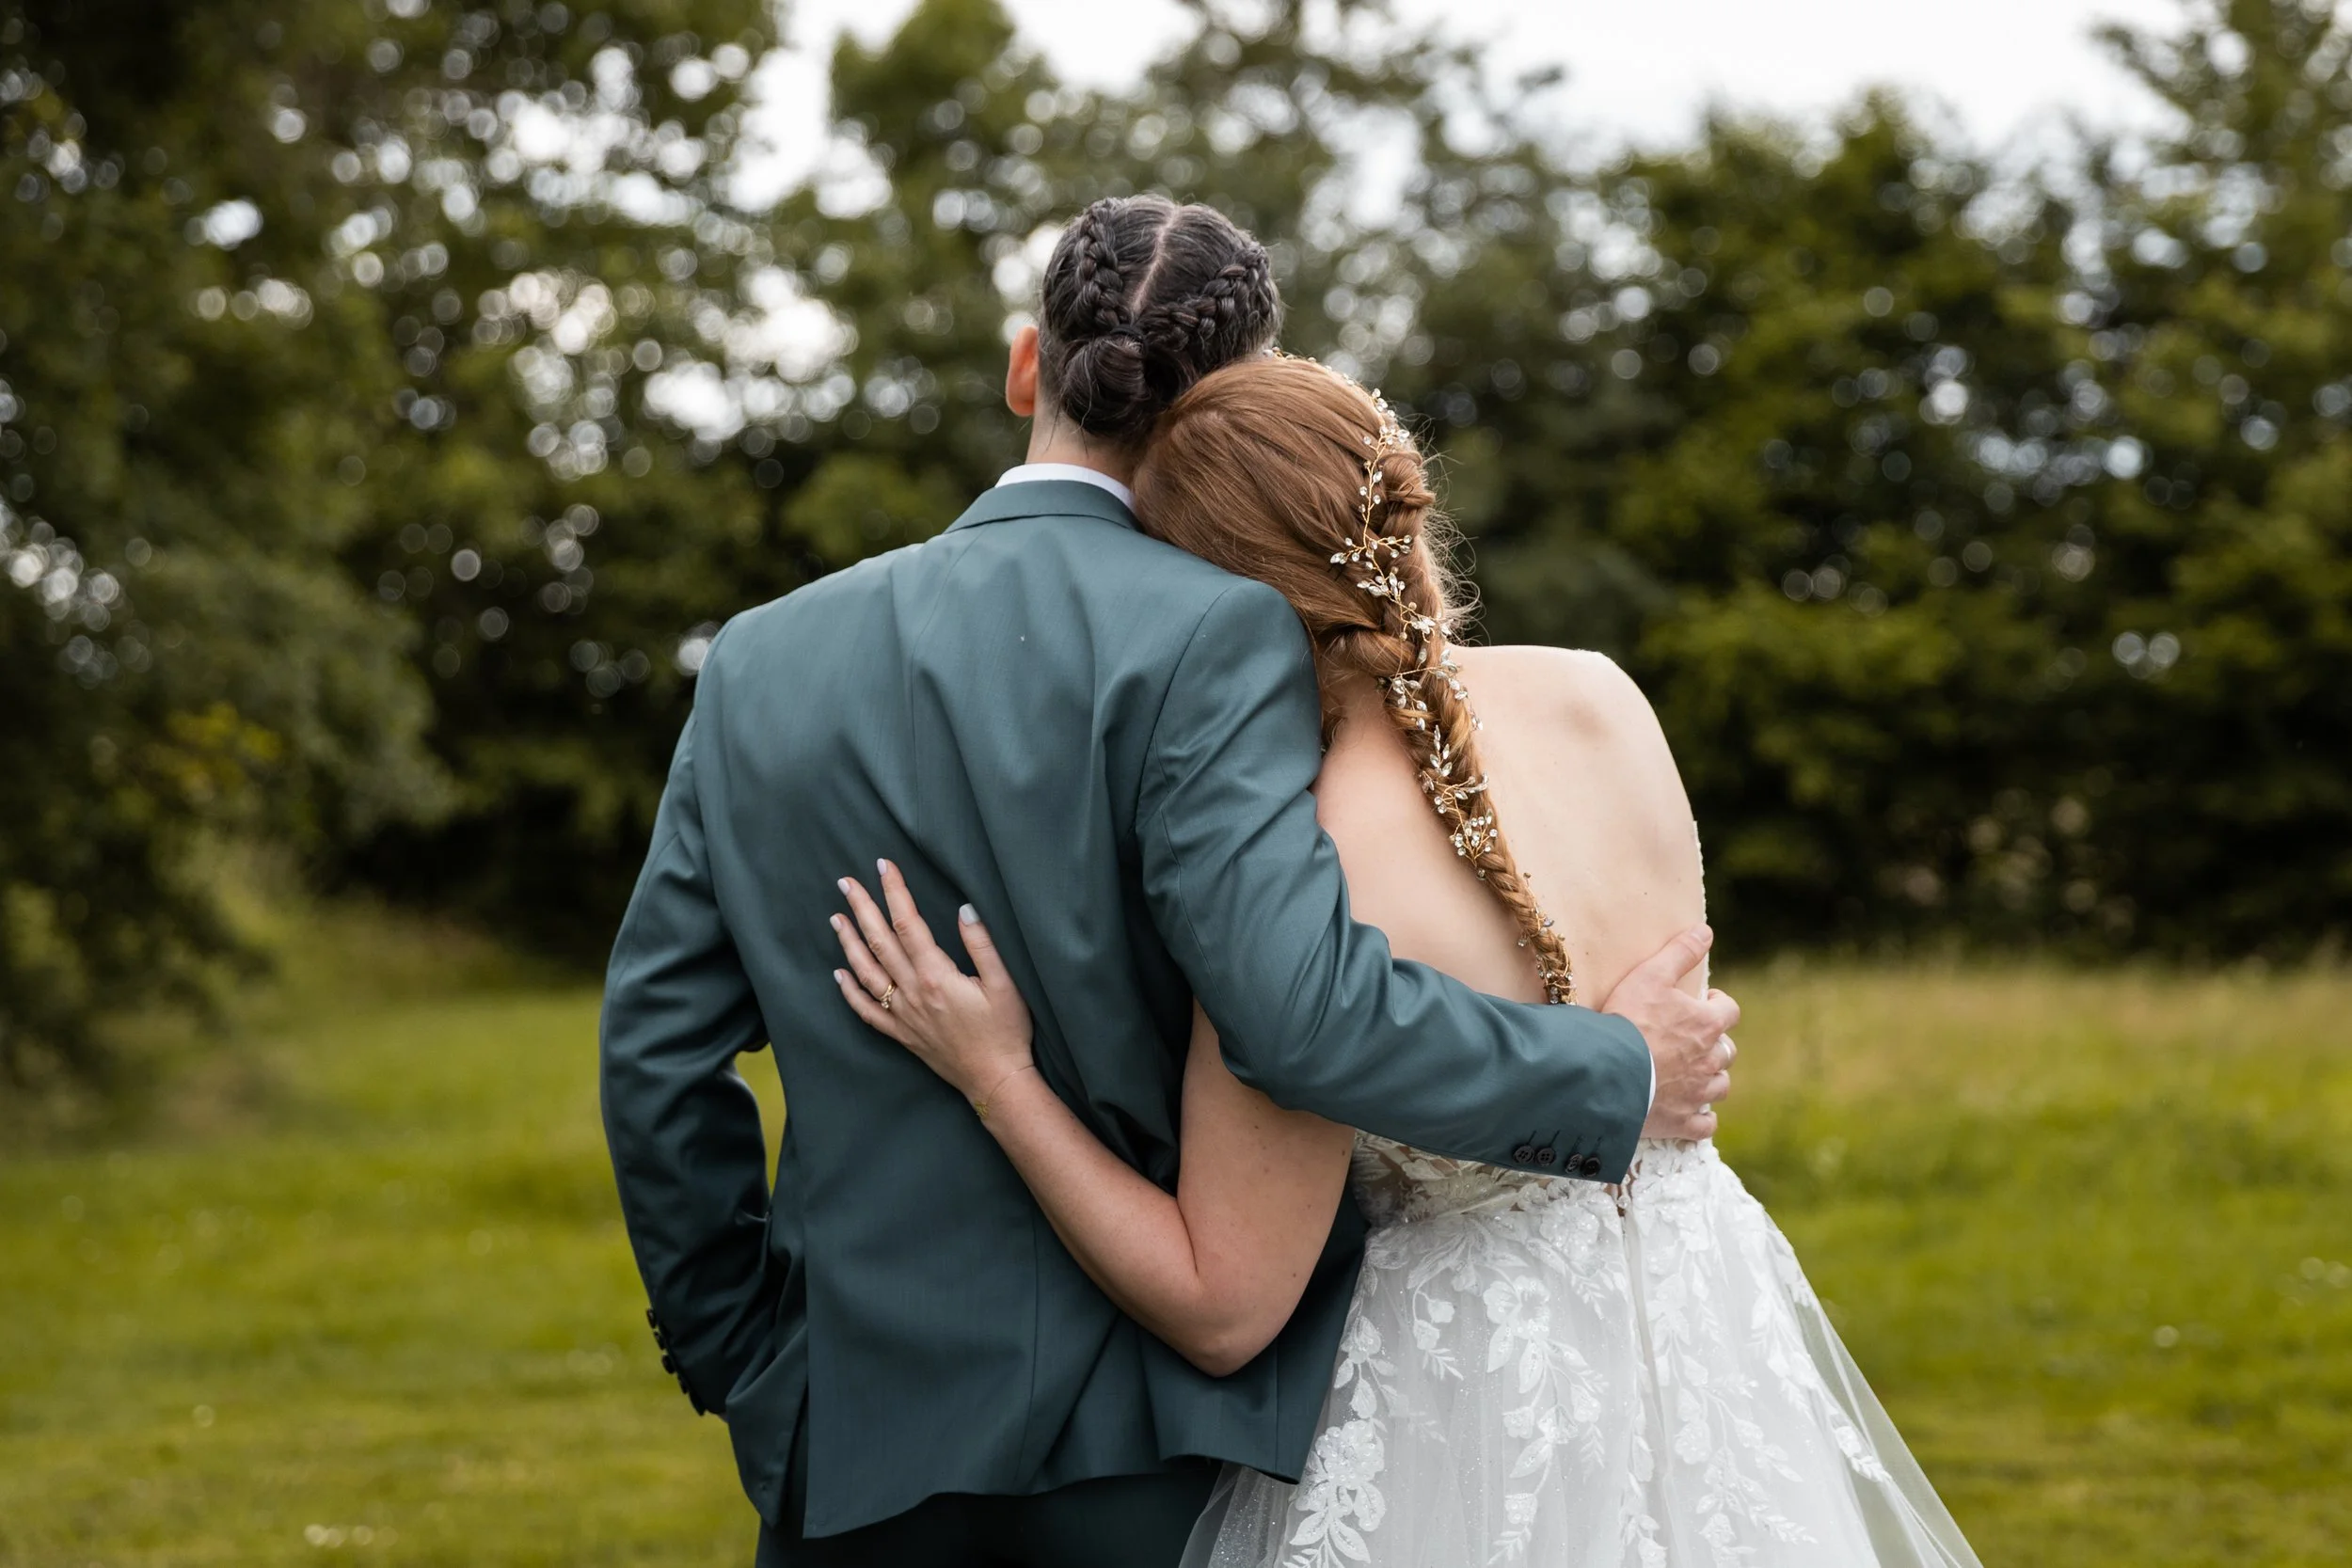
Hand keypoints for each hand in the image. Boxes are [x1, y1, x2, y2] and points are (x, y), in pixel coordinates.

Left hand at [831, 860, 1035, 1105]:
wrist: (995, 1080)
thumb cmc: (1006, 1032)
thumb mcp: (1004, 984)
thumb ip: (982, 945)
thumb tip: (964, 909)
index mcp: (936, 975)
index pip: (908, 923)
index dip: (894, 892)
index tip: (883, 866)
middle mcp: (912, 993)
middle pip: (879, 942)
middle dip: (861, 909)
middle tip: (846, 883)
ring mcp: (903, 1015)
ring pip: (866, 973)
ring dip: (849, 943)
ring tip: (836, 918)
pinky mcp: (902, 1034)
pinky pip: (867, 1011)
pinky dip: (850, 992)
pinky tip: (839, 975)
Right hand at [1598, 923, 1738, 1141]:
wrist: (1606, 1073)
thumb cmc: (1627, 1020)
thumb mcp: (1651, 975)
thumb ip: (1681, 952)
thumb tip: (1706, 931)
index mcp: (1707, 1025)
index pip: (1730, 1011)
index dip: (1718, 1005)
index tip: (1703, 1003)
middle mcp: (1710, 1060)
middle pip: (1727, 1050)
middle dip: (1714, 1043)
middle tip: (1690, 1038)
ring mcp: (1697, 1094)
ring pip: (1719, 1086)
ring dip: (1710, 1078)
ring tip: (1691, 1073)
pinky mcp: (1682, 1122)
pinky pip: (1705, 1125)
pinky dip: (1701, 1118)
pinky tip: (1690, 1112)